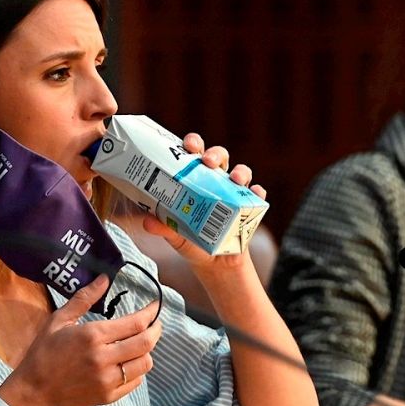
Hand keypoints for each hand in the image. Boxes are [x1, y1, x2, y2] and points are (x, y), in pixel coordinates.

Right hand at [0, 274, 162, 405]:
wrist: (34, 393)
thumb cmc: (43, 353)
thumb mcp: (59, 320)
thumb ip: (84, 299)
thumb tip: (104, 279)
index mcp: (92, 335)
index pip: (135, 323)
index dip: (151, 313)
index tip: (155, 307)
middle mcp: (104, 358)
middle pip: (146, 342)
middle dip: (156, 330)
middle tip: (156, 323)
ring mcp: (108, 380)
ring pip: (145, 363)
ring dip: (148, 351)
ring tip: (141, 343)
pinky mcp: (109, 396)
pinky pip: (136, 381)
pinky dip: (137, 370)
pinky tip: (129, 362)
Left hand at [139, 132, 264, 274]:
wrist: (212, 261)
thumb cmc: (191, 239)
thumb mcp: (175, 234)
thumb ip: (163, 227)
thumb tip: (148, 222)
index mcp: (195, 179)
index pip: (194, 154)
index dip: (193, 144)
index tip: (190, 145)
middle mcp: (216, 181)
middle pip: (219, 157)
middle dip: (215, 154)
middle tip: (208, 161)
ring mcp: (234, 192)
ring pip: (241, 172)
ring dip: (240, 171)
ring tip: (235, 179)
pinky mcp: (249, 207)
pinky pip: (256, 195)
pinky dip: (257, 192)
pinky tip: (254, 193)